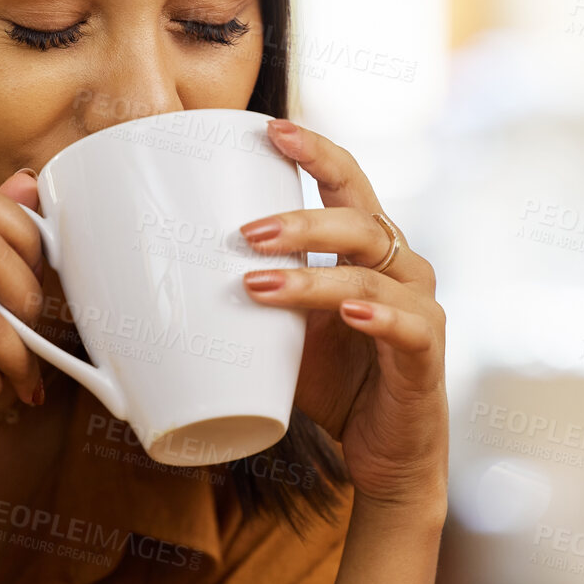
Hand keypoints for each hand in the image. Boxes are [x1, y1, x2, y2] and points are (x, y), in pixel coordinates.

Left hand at [238, 119, 447, 513]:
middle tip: (245, 231)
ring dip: (312, 277)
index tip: (271, 128)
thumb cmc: (330, 383)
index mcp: (367, 248)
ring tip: (258, 283)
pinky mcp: (428, 354)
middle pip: (359, 220)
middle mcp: (401, 266)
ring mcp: (420, 307)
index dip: (316, 152)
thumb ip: (243, 296)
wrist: (380, 456)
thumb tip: (155, 276)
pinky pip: (407, 325)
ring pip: (372, 272)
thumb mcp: (279, 330)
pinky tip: (348, 312)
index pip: (349, 183)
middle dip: (301, 218)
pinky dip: (376, 314)